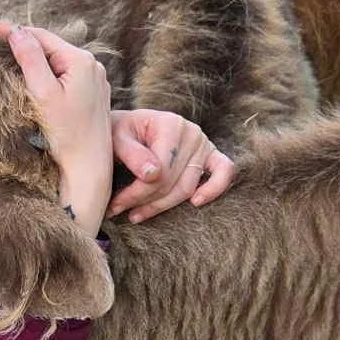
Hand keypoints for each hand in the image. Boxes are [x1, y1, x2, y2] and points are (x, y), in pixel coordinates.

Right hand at [0, 20, 112, 239]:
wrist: (88, 167)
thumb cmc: (67, 134)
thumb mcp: (44, 94)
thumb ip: (31, 60)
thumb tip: (18, 32)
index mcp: (81, 60)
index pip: (41, 36)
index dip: (13, 31)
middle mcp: (92, 65)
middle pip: (51, 46)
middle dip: (24, 42)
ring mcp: (95, 79)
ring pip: (58, 60)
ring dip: (35, 56)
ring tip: (9, 53)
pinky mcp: (93, 94)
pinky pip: (66, 73)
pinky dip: (47, 70)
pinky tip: (34, 74)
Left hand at [106, 110, 234, 222]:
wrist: (127, 127)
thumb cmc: (121, 133)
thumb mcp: (117, 139)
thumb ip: (132, 155)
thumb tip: (152, 175)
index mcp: (170, 124)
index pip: (160, 170)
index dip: (137, 192)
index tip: (115, 205)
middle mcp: (191, 132)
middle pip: (173, 182)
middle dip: (146, 201)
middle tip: (120, 211)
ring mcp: (203, 143)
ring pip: (188, 188)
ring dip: (162, 205)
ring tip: (136, 215)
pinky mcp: (211, 155)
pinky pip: (224, 171)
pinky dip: (214, 189)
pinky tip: (196, 202)